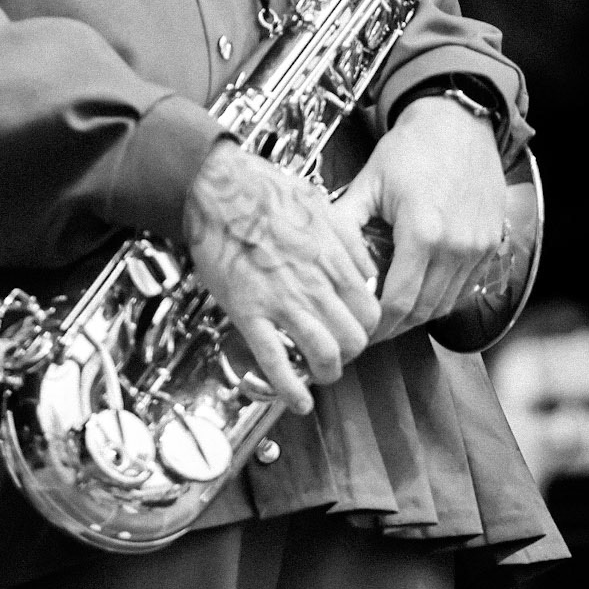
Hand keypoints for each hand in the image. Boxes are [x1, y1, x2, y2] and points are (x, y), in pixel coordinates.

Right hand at [183, 141, 380, 415]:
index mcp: (333, 257)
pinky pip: (274, 361)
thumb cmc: (263, 190)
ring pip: (324, 354)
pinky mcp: (248, 311)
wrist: (216, 186)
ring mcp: (282, 300)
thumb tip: (365, 268)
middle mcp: (314, 282)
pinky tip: (297, 402)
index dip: (367, 327)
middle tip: (338, 351)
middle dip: (350, 352)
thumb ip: (347, 240)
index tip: (355, 328)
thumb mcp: (320, 205)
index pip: (371, 310)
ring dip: (327, 372)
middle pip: (354, 338)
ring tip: (321, 374)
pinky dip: (290, 390)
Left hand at [338, 96, 507, 342]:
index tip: (361, 328)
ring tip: (394, 312)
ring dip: (419, 314)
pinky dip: (443, 295)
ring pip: (446, 304)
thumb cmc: (414, 146)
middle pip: (422, 311)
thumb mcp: (370, 180)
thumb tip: (319, 254)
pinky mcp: (492, 244)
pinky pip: (465, 287)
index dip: (375, 325)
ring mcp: (478, 247)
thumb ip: (345, 221)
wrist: (458, 122)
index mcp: (422, 232)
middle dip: (394, 326)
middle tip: (372, 328)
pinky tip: (423, 289)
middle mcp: (455, 246)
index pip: (397, 302)